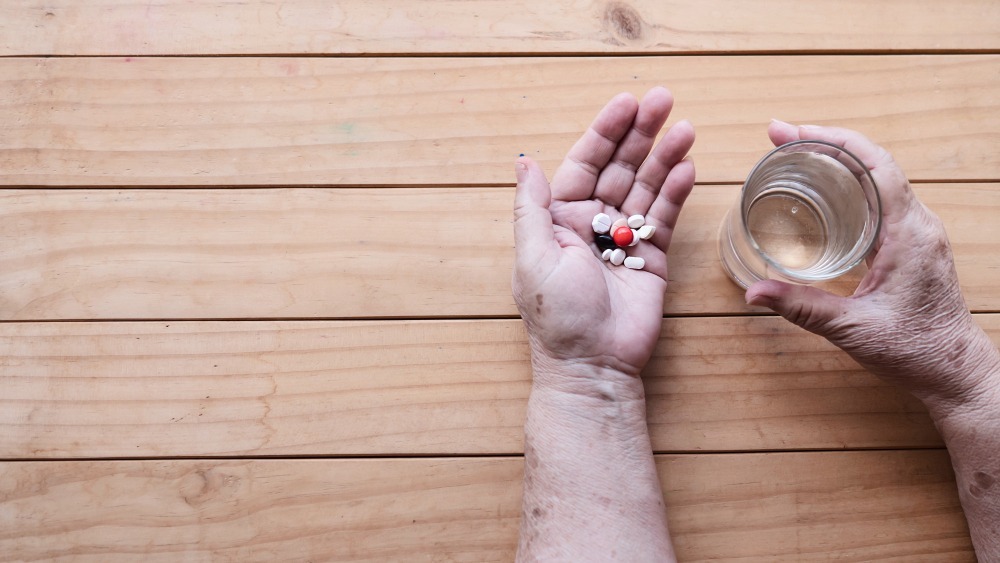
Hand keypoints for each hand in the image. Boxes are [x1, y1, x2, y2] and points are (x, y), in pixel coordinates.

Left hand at [512, 87, 694, 380]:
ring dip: (664, 156)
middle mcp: (591, 223)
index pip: (584, 163)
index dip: (604, 132)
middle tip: (665, 100)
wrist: (592, 365)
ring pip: (646, 188)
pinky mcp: (652, 258)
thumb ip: (532, 206)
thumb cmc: (557, 316)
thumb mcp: (533, 256)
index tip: (626, 102)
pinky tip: (687, 166)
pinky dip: (675, 192)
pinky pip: (664, 217)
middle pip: (619, 168)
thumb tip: (524, 161)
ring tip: (685, 128)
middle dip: (640, 134)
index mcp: (558, 219)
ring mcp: (623, 239)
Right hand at [747, 121, 999, 415]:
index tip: (793, 131)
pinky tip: (822, 193)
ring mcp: (919, 234)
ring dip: (837, 161)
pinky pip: (881, 200)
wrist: (955, 373)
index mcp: (909, 233)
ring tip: (795, 154)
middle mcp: (919, 224)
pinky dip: (849, 185)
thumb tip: (753, 292)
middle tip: (780, 137)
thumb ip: (801, 307)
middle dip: (824, 143)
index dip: (832, 140)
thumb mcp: (851, 328)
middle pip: (873, 163)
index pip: (875, 165)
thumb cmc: (916, 351)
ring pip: (878, 179)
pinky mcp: (914, 246)